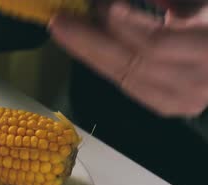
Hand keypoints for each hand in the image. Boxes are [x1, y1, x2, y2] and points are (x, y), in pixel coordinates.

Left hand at [49, 0, 207, 117]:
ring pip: (125, 79)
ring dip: (91, 54)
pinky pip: (129, 86)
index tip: (98, 5)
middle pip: (131, 65)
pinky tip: (85, 48)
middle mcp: (197, 84)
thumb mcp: (200, 3)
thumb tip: (111, 5)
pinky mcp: (171, 106)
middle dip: (90, 41)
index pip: (155, 43)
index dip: (121, 23)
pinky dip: (106, 65)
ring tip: (66, 32)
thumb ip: (169, 2)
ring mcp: (184, 100)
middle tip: (59, 21)